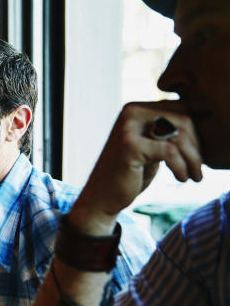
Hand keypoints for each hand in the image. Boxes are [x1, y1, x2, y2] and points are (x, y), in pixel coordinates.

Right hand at [72, 101, 201, 232]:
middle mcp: (131, 112)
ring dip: (193, 159)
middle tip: (198, 168)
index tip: (198, 154)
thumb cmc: (129, 173)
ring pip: (179, 135)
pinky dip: (181, 167)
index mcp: (136, 108)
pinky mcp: (130, 145)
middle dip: (196, 146)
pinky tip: (182, 178)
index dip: (196, 132)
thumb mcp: (151, 146)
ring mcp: (128, 128)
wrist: (102, 197)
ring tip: (195, 176)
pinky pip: (170, 151)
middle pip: (183, 120)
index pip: (181, 108)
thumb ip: (167, 130)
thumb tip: (203, 121)